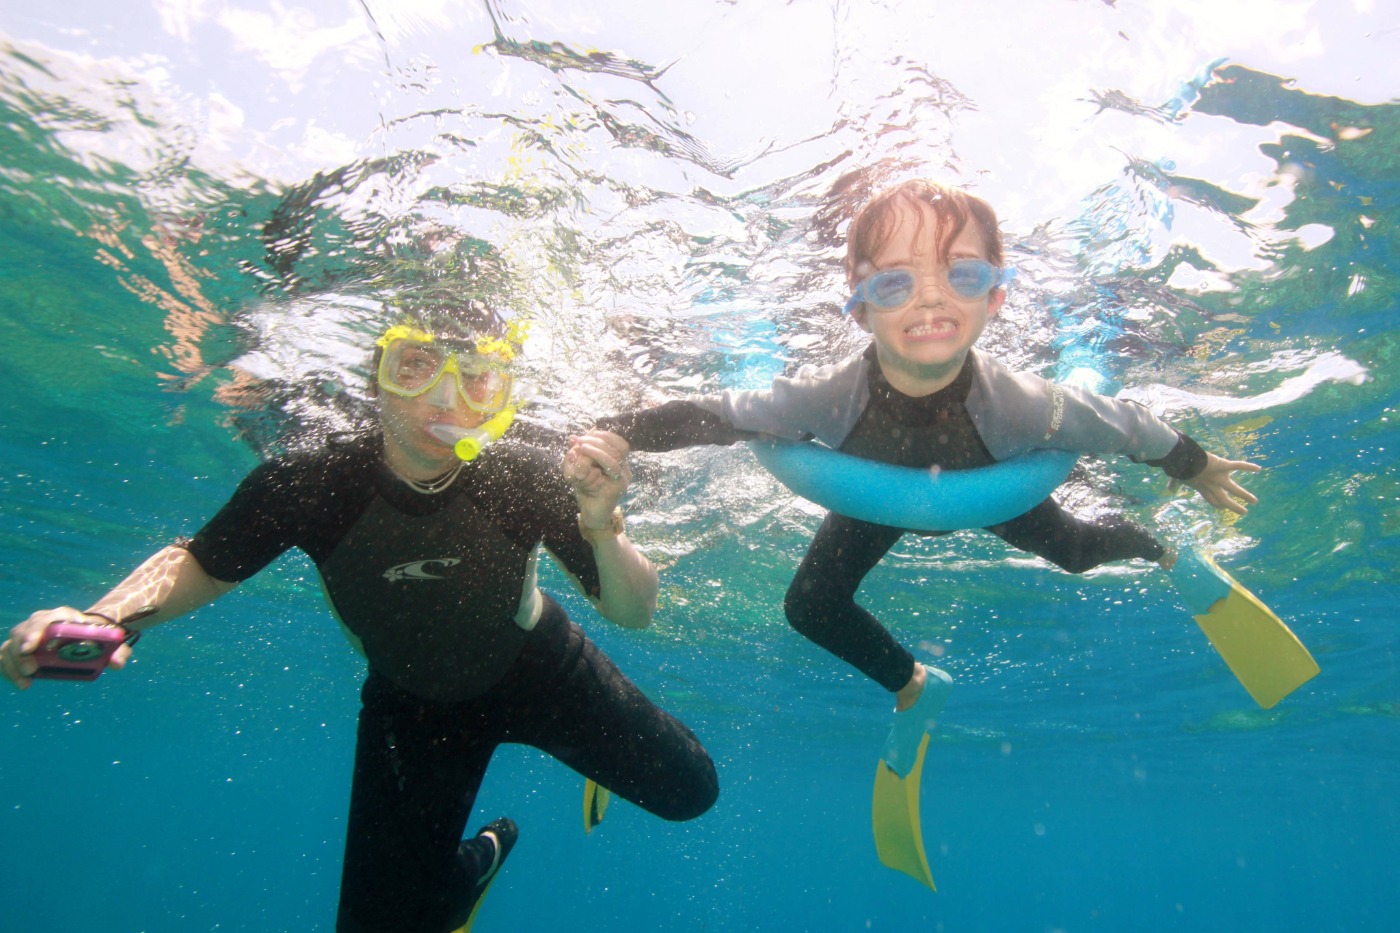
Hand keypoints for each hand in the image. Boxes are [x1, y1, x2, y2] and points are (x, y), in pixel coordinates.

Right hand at [2, 608, 132, 689]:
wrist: (87, 635)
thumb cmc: (98, 637)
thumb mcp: (113, 643)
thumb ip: (118, 651)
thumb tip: (116, 664)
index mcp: (64, 617)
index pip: (47, 619)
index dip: (36, 631)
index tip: (32, 647)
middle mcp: (42, 622)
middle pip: (24, 631)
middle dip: (22, 651)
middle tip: (31, 670)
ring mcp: (29, 635)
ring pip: (11, 645)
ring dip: (13, 664)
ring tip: (26, 682)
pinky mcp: (20, 648)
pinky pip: (5, 655)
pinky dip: (6, 669)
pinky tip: (18, 682)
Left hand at [565, 430, 631, 526]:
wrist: (590, 513)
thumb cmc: (585, 489)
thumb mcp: (576, 468)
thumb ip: (575, 454)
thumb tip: (573, 438)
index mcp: (618, 462)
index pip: (620, 442)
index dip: (605, 434)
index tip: (586, 434)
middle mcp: (624, 469)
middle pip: (619, 447)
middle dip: (597, 440)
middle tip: (580, 441)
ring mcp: (623, 478)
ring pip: (615, 457)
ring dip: (596, 450)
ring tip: (582, 447)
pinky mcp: (618, 488)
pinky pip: (611, 470)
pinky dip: (598, 462)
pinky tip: (585, 459)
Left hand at [1174, 452, 1260, 515]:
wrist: (1183, 460)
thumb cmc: (1179, 469)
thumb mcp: (1177, 478)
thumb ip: (1174, 483)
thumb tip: (1169, 489)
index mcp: (1202, 488)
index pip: (1212, 500)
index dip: (1217, 505)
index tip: (1222, 508)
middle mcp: (1212, 485)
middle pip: (1225, 500)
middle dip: (1234, 507)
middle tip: (1244, 512)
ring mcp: (1219, 477)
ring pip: (1235, 489)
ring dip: (1245, 496)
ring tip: (1254, 501)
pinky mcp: (1223, 466)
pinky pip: (1238, 466)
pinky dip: (1248, 466)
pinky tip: (1259, 469)